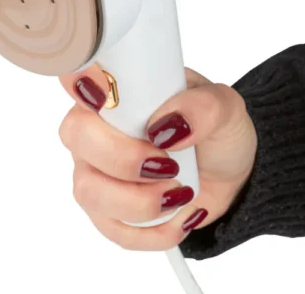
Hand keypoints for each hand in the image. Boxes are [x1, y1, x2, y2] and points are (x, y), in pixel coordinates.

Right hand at [58, 65, 256, 250]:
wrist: (228, 174)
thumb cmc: (216, 130)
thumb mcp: (225, 107)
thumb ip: (201, 106)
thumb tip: (166, 125)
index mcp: (118, 90)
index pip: (76, 73)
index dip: (79, 79)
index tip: (105, 95)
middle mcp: (96, 126)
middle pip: (77, 135)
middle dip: (124, 157)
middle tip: (168, 164)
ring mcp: (95, 169)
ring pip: (89, 189)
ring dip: (141, 200)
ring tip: (180, 192)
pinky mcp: (107, 211)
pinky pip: (112, 228)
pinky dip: (154, 230)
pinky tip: (179, 214)